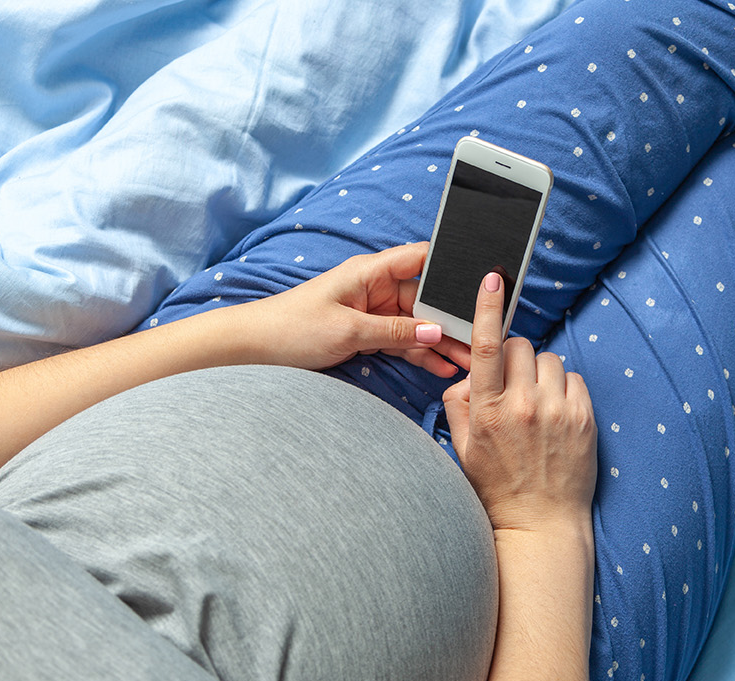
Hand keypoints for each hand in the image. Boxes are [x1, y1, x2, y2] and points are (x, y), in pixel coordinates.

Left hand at [230, 243, 473, 375]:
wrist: (255, 348)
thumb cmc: (293, 328)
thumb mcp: (349, 331)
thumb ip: (396, 331)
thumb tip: (436, 332)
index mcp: (371, 272)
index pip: (422, 259)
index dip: (452, 267)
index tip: (479, 285)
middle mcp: (376, 287)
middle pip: (426, 299)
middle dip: (452, 320)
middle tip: (478, 341)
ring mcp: (373, 311)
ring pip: (417, 324)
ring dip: (439, 343)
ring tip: (466, 363)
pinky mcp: (368, 333)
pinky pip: (402, 341)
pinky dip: (419, 354)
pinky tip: (441, 367)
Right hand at [443, 271, 597, 532]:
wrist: (540, 524)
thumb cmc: (497, 487)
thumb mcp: (462, 448)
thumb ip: (459, 404)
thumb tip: (467, 375)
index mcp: (487, 411)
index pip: (486, 347)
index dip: (488, 308)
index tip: (494, 279)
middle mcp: (523, 406)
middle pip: (520, 347)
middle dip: (513, 359)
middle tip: (512, 387)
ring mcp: (557, 411)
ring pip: (549, 360)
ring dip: (540, 374)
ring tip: (536, 406)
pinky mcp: (584, 418)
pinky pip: (573, 380)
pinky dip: (564, 390)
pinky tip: (556, 415)